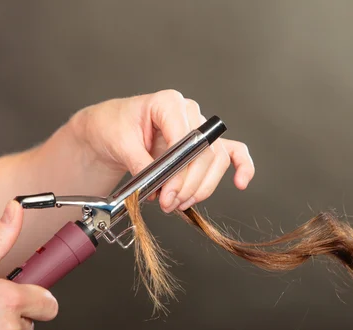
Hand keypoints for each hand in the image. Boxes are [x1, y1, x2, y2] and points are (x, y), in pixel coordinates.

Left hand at [71, 89, 254, 212]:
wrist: (110, 130)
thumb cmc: (114, 127)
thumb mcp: (120, 143)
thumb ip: (141, 164)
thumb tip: (158, 186)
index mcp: (168, 103)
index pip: (186, 137)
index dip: (179, 169)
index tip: (166, 191)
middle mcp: (189, 113)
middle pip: (205, 152)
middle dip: (188, 184)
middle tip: (169, 203)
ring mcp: (199, 128)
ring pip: (217, 159)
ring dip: (203, 187)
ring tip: (181, 202)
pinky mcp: (203, 144)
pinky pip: (233, 152)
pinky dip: (242, 166)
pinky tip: (240, 182)